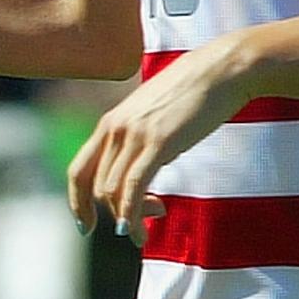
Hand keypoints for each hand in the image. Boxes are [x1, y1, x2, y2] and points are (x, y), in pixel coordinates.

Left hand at [67, 37, 258, 238]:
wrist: (220, 70)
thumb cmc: (193, 94)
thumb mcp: (153, 117)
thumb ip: (139, 140)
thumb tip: (140, 174)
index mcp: (110, 123)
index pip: (78, 170)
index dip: (77, 202)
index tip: (87, 225)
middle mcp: (115, 129)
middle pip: (97, 187)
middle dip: (115, 212)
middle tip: (144, 221)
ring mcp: (134, 134)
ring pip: (112, 191)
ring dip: (129, 217)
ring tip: (154, 221)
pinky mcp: (158, 142)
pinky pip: (133, 187)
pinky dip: (133, 213)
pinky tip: (142, 228)